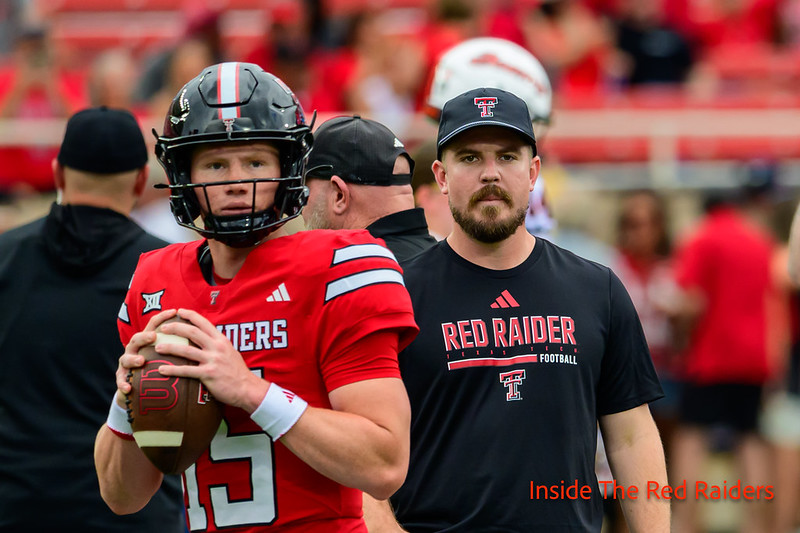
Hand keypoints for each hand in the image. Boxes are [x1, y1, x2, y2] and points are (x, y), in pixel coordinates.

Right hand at [114, 308, 179, 404]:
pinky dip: (123, 384)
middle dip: (144, 336)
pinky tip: (128, 388)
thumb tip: (202, 338)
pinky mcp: (122, 378)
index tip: (174, 312)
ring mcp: (126, 363)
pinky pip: (121, 380)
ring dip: (132, 359)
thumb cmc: (156, 367)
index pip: (153, 326)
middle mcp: (135, 349)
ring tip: (141, 361)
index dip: (162, 317)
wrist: (138, 389)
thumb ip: (178, 347)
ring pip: (125, 358)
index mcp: (147, 342)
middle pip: (137, 339)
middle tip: (153, 336)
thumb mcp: (167, 355)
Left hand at [152, 308, 269, 411]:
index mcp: (221, 340)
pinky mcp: (208, 374)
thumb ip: (217, 345)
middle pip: (192, 332)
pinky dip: (172, 370)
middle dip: (175, 328)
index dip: (190, 315)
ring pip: (186, 350)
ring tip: (157, 347)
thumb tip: (205, 339)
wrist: (247, 388)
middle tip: (163, 328)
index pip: (204, 322)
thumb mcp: (230, 352)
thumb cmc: (237, 372)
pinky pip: (186, 370)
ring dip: (169, 347)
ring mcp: (212, 360)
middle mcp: (216, 347)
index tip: (178, 311)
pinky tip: (161, 370)